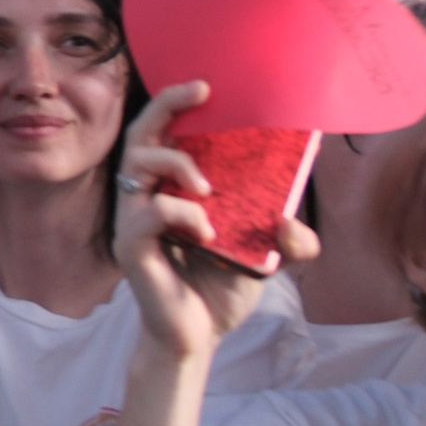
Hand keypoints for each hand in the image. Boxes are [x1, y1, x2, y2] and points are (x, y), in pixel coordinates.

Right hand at [111, 84, 316, 360]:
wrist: (199, 338)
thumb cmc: (221, 288)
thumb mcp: (267, 257)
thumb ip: (289, 240)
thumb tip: (294, 225)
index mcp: (173, 188)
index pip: (164, 133)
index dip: (177, 104)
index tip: (208, 87)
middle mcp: (148, 196)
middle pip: (140, 134)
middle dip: (166, 106)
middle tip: (201, 93)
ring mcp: (134, 219)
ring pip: (136, 164)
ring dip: (177, 163)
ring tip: (210, 188)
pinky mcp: (131, 247)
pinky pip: (149, 215)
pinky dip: (182, 215)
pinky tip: (207, 234)